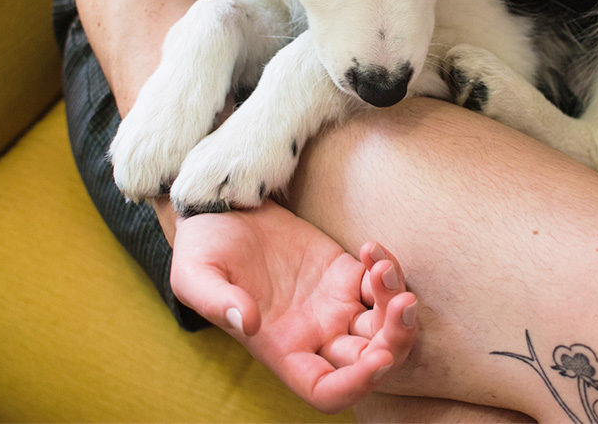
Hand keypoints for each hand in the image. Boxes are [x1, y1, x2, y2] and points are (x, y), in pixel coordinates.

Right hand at [169, 201, 417, 413]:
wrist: (221, 207)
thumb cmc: (203, 247)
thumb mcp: (195, 274)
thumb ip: (217, 302)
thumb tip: (247, 323)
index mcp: (281, 349)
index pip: (328, 390)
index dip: (356, 384)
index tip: (378, 359)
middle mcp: (315, 334)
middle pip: (371, 360)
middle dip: (396, 341)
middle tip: (403, 304)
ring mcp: (335, 304)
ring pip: (385, 324)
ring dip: (397, 304)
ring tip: (382, 267)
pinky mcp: (345, 272)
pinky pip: (381, 283)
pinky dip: (388, 269)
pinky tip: (371, 248)